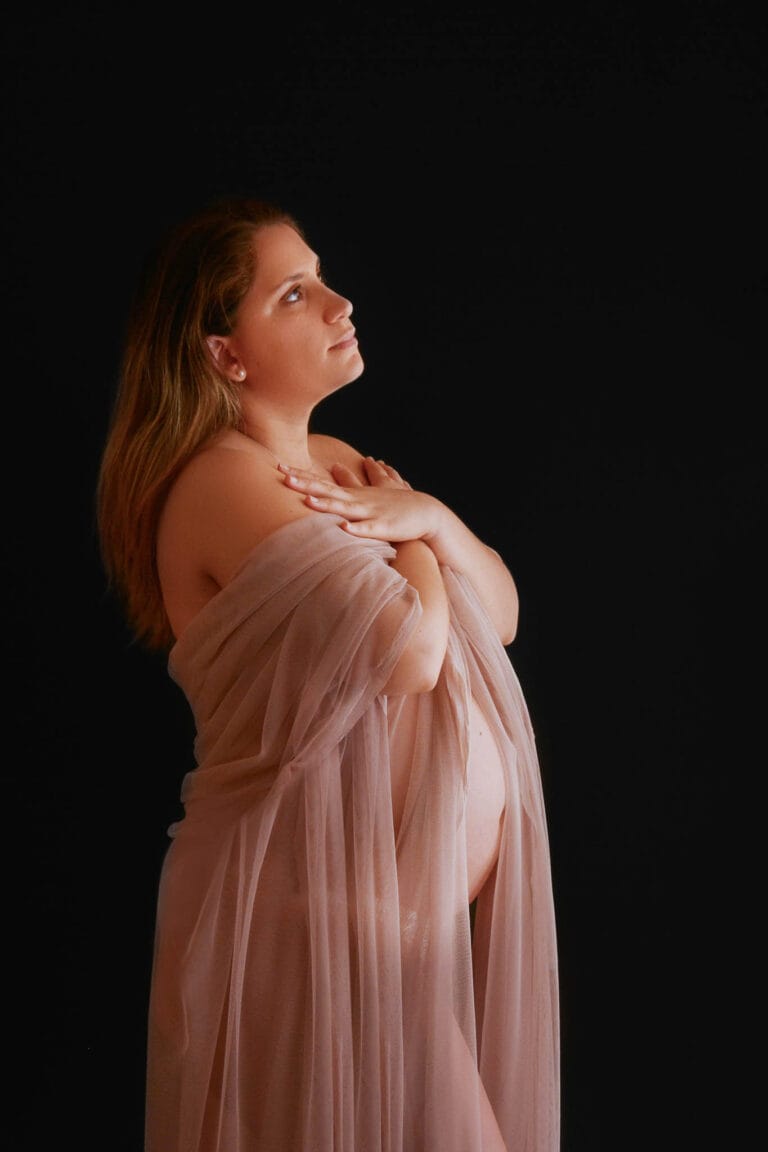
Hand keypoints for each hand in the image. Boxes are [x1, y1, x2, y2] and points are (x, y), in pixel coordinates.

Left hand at [279, 456, 441, 541]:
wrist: (427, 513)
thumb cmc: (397, 504)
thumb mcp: (376, 489)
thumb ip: (357, 478)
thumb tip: (344, 464)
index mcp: (353, 494)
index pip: (322, 482)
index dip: (301, 476)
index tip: (279, 467)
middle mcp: (358, 501)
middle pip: (328, 491)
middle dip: (306, 485)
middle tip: (283, 476)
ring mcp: (370, 514)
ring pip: (345, 509)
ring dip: (327, 506)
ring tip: (308, 502)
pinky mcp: (384, 528)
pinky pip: (368, 530)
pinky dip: (356, 530)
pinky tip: (344, 529)